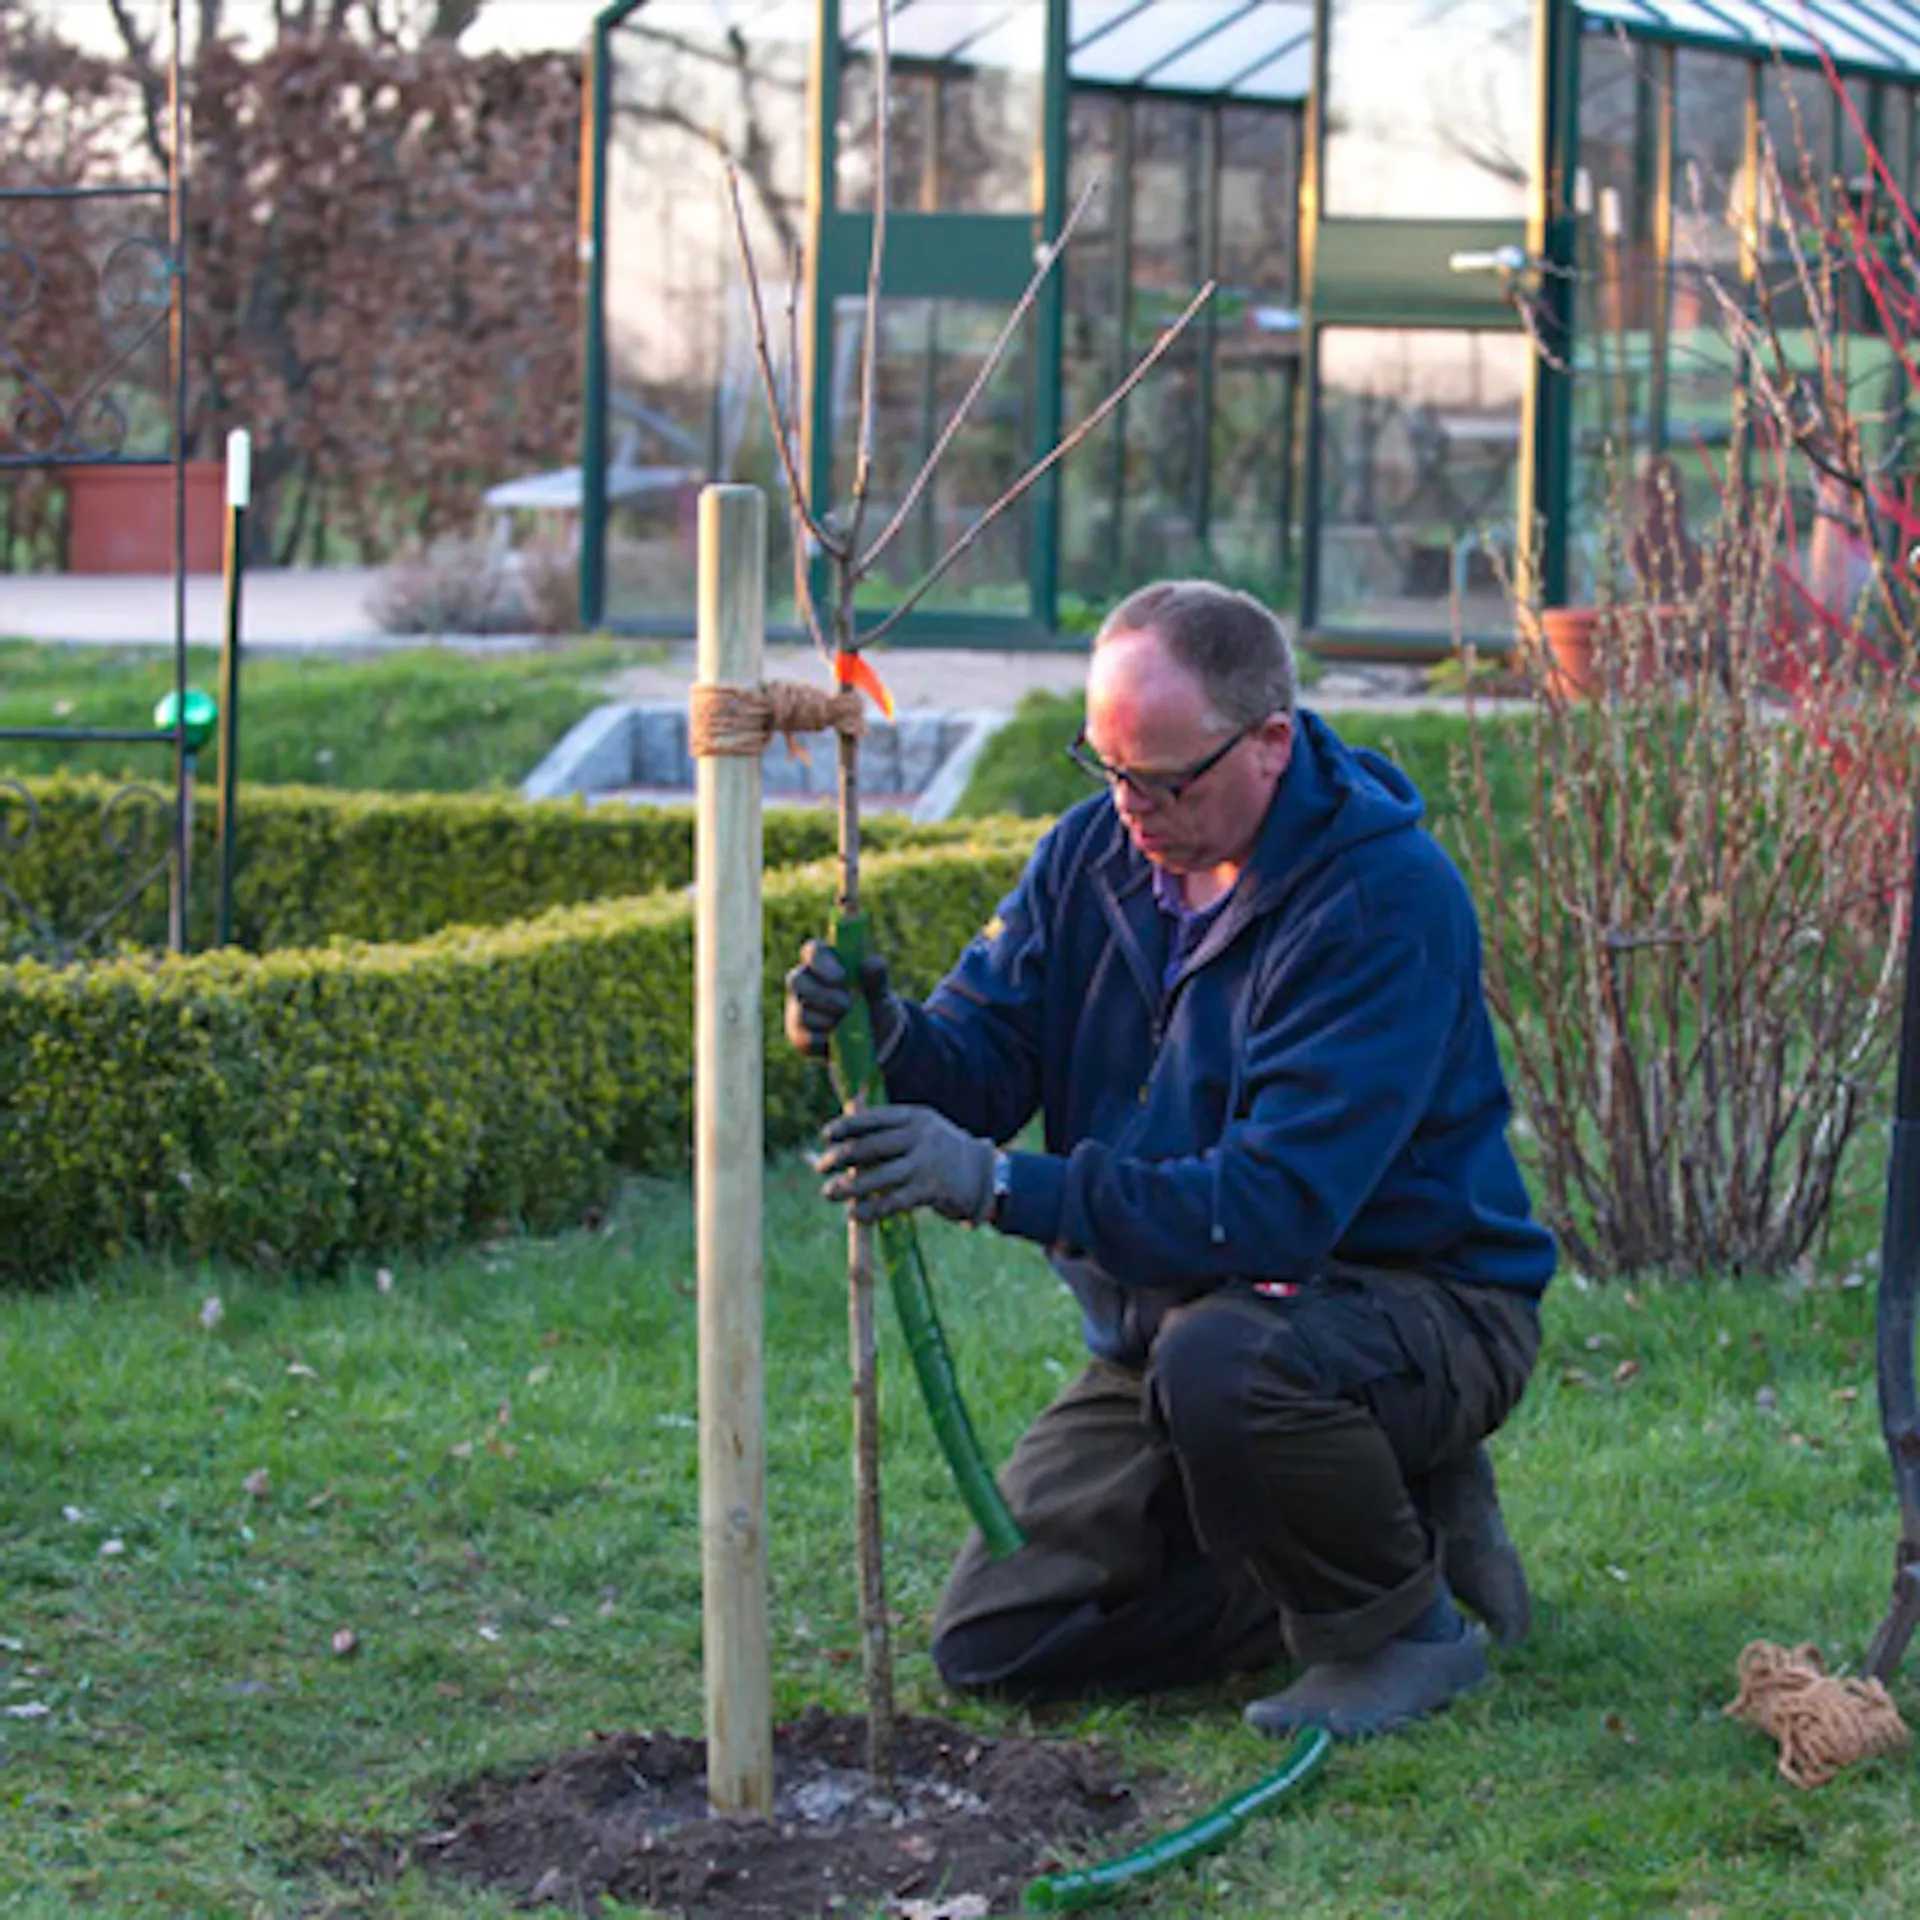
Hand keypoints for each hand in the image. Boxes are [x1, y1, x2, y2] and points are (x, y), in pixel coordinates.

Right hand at [783, 940, 901, 1059]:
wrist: (875, 1037)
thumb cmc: (873, 1003)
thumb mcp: (880, 990)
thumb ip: (876, 976)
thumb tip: (868, 964)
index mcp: (823, 961)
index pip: (813, 951)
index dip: (822, 962)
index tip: (841, 977)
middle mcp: (805, 981)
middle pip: (796, 979)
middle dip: (822, 994)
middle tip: (847, 1005)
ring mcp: (797, 1008)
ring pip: (800, 1012)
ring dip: (827, 1020)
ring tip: (848, 1023)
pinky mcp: (798, 1034)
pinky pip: (804, 1038)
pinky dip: (825, 1040)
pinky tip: (838, 1039)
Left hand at [816, 1104, 995, 1224]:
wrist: (984, 1174)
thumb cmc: (942, 1150)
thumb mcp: (922, 1128)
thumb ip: (890, 1130)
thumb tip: (845, 1137)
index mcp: (915, 1116)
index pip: (873, 1119)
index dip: (846, 1127)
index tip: (825, 1135)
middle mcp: (920, 1137)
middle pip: (871, 1147)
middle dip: (840, 1157)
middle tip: (820, 1166)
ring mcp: (925, 1164)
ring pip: (878, 1177)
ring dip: (849, 1187)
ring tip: (828, 1192)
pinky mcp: (929, 1191)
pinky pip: (892, 1202)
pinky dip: (871, 1209)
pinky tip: (854, 1214)